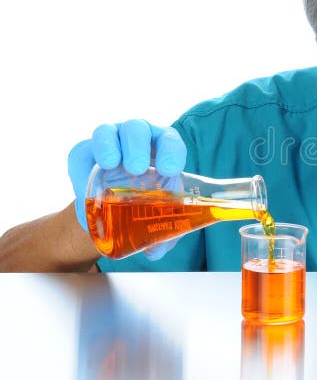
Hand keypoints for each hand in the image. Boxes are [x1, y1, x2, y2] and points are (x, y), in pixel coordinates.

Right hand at [68, 119, 186, 259]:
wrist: (111, 212)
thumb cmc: (143, 207)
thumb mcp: (157, 220)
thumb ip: (163, 236)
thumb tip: (156, 251)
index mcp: (162, 151)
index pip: (169, 141)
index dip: (171, 151)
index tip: (170, 170)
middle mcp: (137, 141)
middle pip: (137, 129)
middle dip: (137, 146)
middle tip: (136, 170)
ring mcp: (109, 144)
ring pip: (108, 132)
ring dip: (109, 146)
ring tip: (110, 165)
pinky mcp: (84, 154)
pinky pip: (81, 153)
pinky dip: (82, 167)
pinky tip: (85, 182)